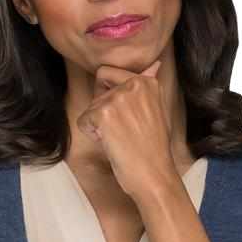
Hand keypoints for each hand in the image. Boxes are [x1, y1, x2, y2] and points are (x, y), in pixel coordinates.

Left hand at [76, 57, 175, 203]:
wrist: (154, 176)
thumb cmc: (154, 150)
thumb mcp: (158, 111)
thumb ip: (148, 87)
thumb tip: (154, 65)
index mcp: (147, 82)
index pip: (108, 74)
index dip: (108, 96)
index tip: (124, 116)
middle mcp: (134, 85)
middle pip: (97, 90)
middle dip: (103, 111)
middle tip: (124, 131)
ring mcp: (118, 98)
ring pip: (91, 106)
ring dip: (99, 126)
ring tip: (121, 139)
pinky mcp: (104, 114)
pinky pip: (83, 120)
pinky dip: (92, 135)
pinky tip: (111, 144)